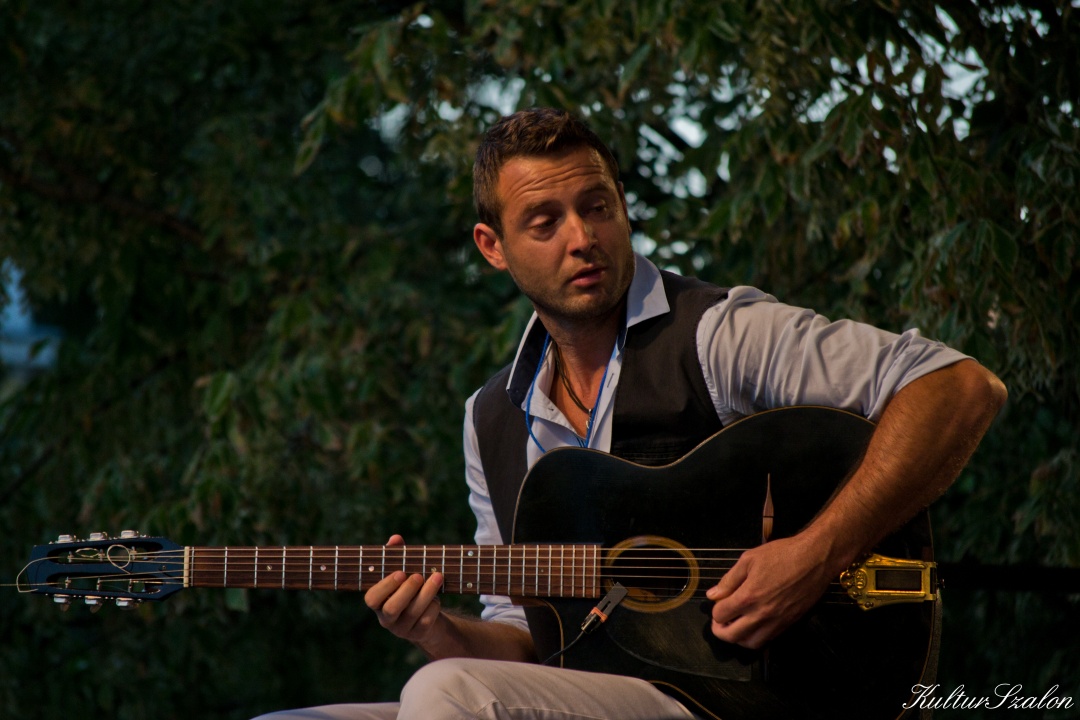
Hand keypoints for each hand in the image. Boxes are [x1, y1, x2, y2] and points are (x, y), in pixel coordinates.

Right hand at [364, 534, 444, 645]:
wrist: (428, 614)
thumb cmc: (411, 587)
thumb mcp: (404, 570)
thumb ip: (397, 555)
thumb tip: (395, 538)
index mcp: (378, 602)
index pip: (371, 599)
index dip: (385, 586)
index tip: (400, 573)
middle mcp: (387, 618)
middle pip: (392, 609)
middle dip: (407, 591)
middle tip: (419, 576)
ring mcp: (402, 629)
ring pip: (412, 614)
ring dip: (426, 594)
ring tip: (437, 577)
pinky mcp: (419, 634)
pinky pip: (426, 622)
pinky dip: (433, 607)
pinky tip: (437, 598)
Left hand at [705, 534, 836, 648]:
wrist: (815, 559)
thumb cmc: (782, 554)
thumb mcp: (749, 559)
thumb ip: (729, 580)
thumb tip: (713, 594)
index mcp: (748, 597)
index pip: (720, 614)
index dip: (716, 608)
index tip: (719, 601)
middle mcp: (761, 614)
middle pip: (732, 636)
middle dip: (720, 630)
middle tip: (720, 620)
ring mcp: (776, 622)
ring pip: (750, 643)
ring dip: (738, 637)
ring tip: (736, 624)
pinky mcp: (789, 624)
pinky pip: (768, 640)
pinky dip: (756, 637)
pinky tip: (754, 624)